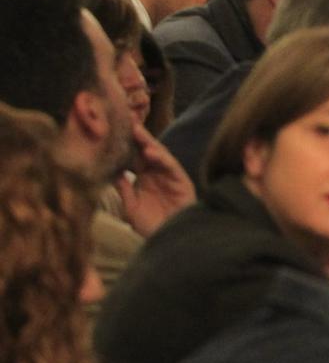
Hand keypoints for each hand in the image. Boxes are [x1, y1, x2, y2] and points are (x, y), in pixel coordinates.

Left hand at [114, 123, 194, 237]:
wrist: (170, 240)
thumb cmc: (151, 227)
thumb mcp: (130, 208)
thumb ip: (123, 189)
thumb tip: (113, 171)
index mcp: (144, 178)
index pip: (133, 157)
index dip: (125, 145)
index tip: (112, 131)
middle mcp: (157, 174)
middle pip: (146, 152)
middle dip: (137, 138)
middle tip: (125, 122)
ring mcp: (170, 177)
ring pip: (159, 155)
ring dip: (149, 143)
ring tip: (137, 132)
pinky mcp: (182, 181)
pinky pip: (172, 166)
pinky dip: (162, 159)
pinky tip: (150, 153)